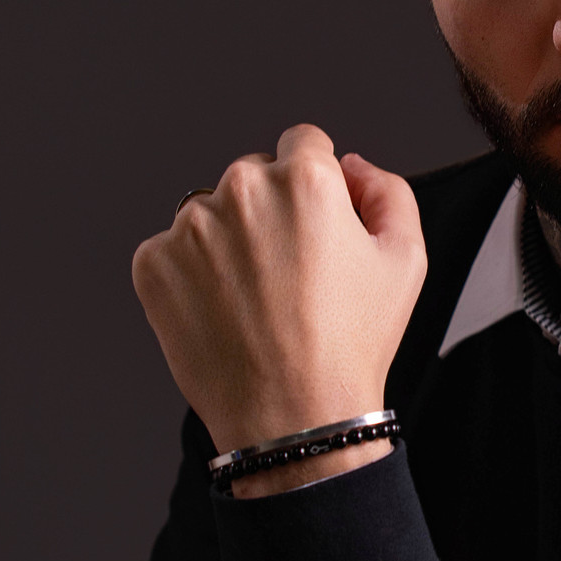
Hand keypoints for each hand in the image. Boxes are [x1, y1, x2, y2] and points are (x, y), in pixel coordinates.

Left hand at [132, 126, 426, 489]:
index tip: (315, 225)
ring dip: (228, 242)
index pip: (304, 143)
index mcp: (304, 179)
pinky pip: (173, 251)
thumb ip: (389, 191)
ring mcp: (190, 227)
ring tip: (255, 300)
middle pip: (254, 176)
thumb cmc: (351, 345)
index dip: (317, 184)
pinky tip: (224, 312)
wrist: (293, 416)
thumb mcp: (406, 260)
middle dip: (270, 211)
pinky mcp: (154, 263)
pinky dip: (192, 276)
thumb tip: (353, 167)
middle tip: (290, 274)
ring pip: (211, 213)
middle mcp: (241, 189)